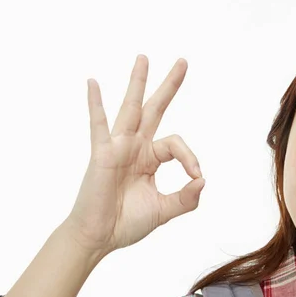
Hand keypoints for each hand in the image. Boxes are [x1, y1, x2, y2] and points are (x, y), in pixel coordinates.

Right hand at [63, 55, 204, 256]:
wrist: (100, 237)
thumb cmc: (126, 223)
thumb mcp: (164, 210)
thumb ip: (186, 198)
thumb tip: (203, 180)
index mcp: (150, 159)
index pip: (176, 145)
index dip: (191, 157)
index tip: (196, 177)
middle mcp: (135, 148)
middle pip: (155, 110)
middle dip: (169, 86)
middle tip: (183, 62)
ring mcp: (118, 148)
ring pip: (131, 109)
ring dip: (138, 83)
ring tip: (144, 58)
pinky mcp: (102, 154)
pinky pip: (98, 126)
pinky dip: (95, 104)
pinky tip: (93, 83)